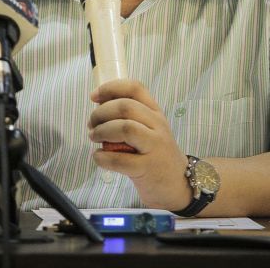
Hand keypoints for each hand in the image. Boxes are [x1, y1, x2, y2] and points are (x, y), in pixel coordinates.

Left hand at [88, 79, 191, 210]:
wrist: (178, 183)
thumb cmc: (156, 153)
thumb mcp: (149, 129)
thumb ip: (130, 116)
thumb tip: (98, 107)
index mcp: (156, 112)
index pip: (135, 88)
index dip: (111, 88)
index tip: (94, 96)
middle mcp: (157, 125)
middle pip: (125, 107)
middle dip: (101, 113)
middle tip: (91, 124)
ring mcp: (155, 146)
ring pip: (125, 128)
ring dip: (102, 131)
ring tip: (94, 137)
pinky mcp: (148, 168)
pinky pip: (120, 160)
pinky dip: (103, 157)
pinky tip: (98, 157)